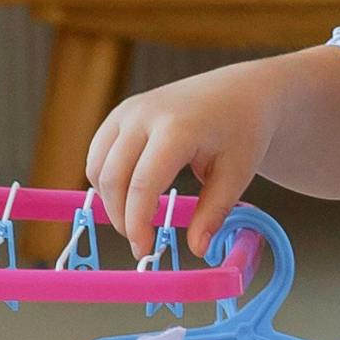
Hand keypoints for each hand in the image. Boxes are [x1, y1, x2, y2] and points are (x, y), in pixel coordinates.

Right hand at [83, 59, 297, 258]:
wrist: (240, 90)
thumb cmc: (242, 130)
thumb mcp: (237, 174)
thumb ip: (213, 212)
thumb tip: (197, 249)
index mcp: (177, 127)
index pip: (142, 184)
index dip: (136, 222)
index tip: (144, 249)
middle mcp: (144, 115)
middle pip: (112, 178)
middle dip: (120, 217)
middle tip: (141, 241)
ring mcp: (127, 111)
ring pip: (97, 167)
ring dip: (109, 200)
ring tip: (137, 218)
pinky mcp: (120, 113)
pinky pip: (98, 154)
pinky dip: (106, 180)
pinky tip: (130, 194)